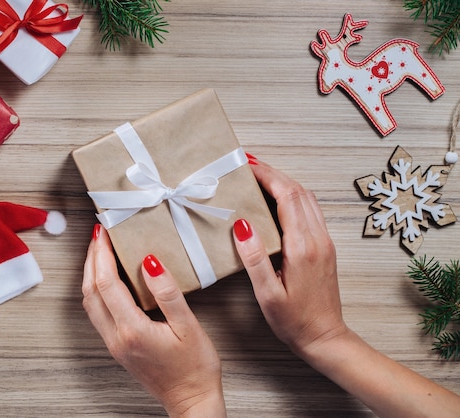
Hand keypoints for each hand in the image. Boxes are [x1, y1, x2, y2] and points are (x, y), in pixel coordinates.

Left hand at [82, 224, 224, 417]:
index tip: (105, 232)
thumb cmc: (195, 368)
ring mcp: (114, 343)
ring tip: (100, 251)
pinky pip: (97, 312)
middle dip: (92, 259)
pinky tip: (107, 279)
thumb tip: (150, 263)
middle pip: (91, 290)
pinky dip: (96, 289)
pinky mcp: (117, 346)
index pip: (107, 283)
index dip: (103, 253)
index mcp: (132, 330)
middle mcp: (116, 337)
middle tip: (98, 235)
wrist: (191, 400)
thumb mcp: (188, 327)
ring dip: (91, 274)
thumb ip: (168, 293)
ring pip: (90, 302)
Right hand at [233, 159, 347, 355]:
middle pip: (298, 191)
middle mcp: (317, 239)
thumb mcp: (268, 294)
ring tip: (260, 176)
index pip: (287, 196)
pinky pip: (310, 210)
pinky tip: (277, 199)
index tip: (247, 165)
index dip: (267, 176)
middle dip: (273, 173)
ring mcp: (324, 241)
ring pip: (306, 198)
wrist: (325, 337)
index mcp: (303, 247)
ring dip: (284, 182)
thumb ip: (254, 258)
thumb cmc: (294, 320)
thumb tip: (242, 224)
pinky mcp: (324, 247)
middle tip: (248, 164)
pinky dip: (292, 196)